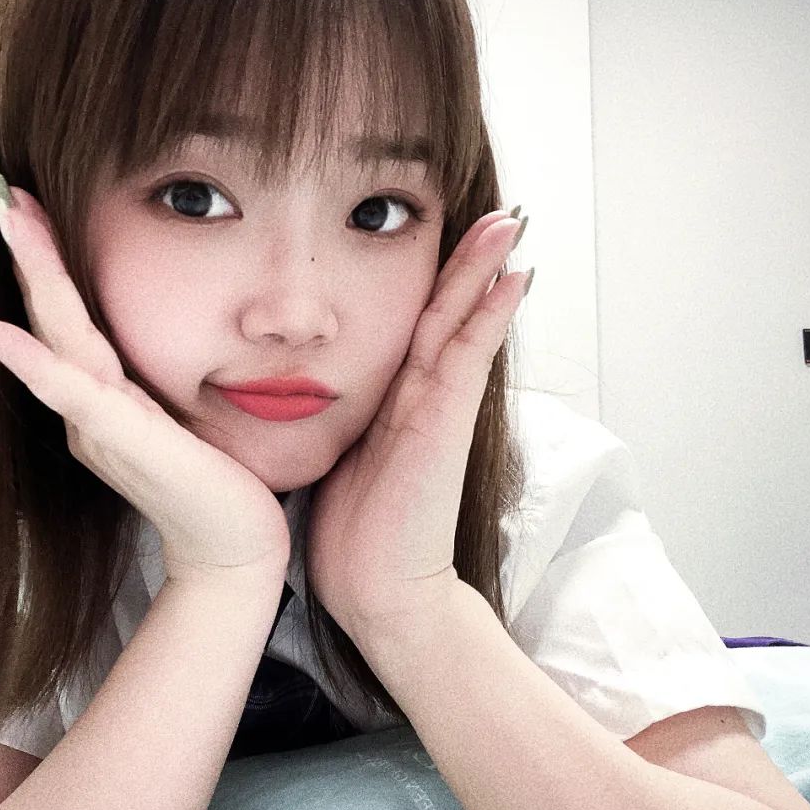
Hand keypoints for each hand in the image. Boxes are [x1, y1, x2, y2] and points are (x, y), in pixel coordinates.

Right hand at [0, 179, 290, 587]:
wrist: (233, 554)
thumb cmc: (217, 488)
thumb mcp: (185, 420)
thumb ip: (160, 386)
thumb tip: (171, 340)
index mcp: (105, 401)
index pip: (70, 320)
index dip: (48, 263)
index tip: (30, 204)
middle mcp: (90, 411)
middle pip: (53, 317)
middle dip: (29, 250)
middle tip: (3, 187)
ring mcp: (101, 427)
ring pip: (59, 338)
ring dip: (33, 276)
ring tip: (9, 218)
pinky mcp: (124, 444)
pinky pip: (73, 394)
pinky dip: (35, 362)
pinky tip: (1, 331)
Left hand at [305, 208, 532, 641]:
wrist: (381, 597)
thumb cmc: (356, 540)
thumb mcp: (339, 465)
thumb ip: (339, 429)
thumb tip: (296, 399)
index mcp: (396, 405)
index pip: (416, 326)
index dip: (432, 281)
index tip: (439, 232)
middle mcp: (424, 400)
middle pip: (447, 312)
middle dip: (470, 261)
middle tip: (498, 211)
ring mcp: (440, 411)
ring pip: (463, 323)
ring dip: (486, 270)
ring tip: (511, 221)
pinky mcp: (445, 427)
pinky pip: (468, 357)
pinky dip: (491, 315)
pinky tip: (513, 277)